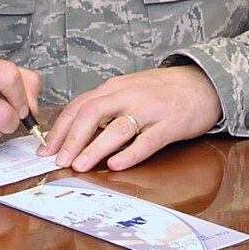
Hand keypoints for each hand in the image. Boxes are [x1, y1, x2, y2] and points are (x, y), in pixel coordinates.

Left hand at [40, 64, 221, 172]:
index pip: (80, 106)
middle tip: (59, 161)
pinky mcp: (170, 124)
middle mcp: (128, 95)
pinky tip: (116, 164)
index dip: (60, 128)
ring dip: (95, 147)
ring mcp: (150, 109)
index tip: (46, 150)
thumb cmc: (160, 92)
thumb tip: (75, 133)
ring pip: (117, 128)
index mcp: (114, 88)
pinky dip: (130, 153)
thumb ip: (105, 108)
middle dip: (72, 138)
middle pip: (92, 113)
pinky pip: (148, 140)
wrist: (201, 84)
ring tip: (80, 166)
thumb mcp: (128, 92)